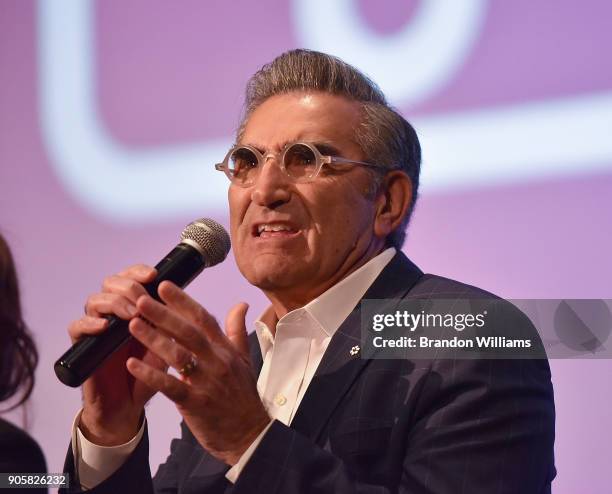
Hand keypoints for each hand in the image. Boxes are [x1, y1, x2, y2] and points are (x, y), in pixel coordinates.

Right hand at [68, 265, 166, 445]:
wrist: (128, 406)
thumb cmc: (148, 374)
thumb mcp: (166, 346)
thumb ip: (172, 324)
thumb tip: (185, 299)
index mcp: (134, 309)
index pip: (131, 278)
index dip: (139, 271)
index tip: (154, 275)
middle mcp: (113, 314)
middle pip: (111, 283)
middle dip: (128, 285)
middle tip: (143, 297)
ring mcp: (96, 329)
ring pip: (94, 300)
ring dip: (114, 303)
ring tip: (131, 314)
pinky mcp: (83, 347)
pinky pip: (76, 328)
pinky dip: (89, 324)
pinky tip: (104, 327)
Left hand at [125, 281, 270, 464]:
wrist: (249, 433)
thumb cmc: (242, 395)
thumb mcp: (243, 359)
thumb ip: (237, 330)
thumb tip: (241, 304)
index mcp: (225, 349)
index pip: (203, 318)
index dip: (183, 301)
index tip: (164, 285)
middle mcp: (217, 362)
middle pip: (188, 332)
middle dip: (164, 314)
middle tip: (141, 299)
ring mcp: (207, 382)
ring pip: (178, 355)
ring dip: (153, 339)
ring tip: (132, 324)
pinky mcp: (196, 403)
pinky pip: (170, 386)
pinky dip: (151, 374)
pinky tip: (132, 363)